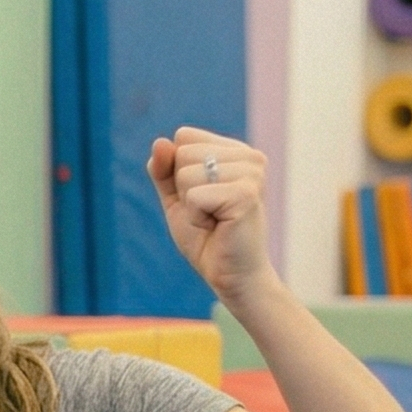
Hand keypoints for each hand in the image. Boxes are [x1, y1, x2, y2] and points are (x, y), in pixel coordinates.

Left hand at [147, 127, 272, 303]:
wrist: (229, 275)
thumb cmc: (207, 237)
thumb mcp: (176, 197)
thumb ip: (164, 169)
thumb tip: (160, 142)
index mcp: (235, 151)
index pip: (184, 136)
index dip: (177, 170)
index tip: (200, 196)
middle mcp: (249, 156)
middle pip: (183, 152)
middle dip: (183, 189)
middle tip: (208, 212)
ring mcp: (251, 173)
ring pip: (186, 173)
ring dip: (190, 205)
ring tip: (214, 219)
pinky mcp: (246, 193)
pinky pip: (194, 196)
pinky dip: (196, 217)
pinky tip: (218, 226)